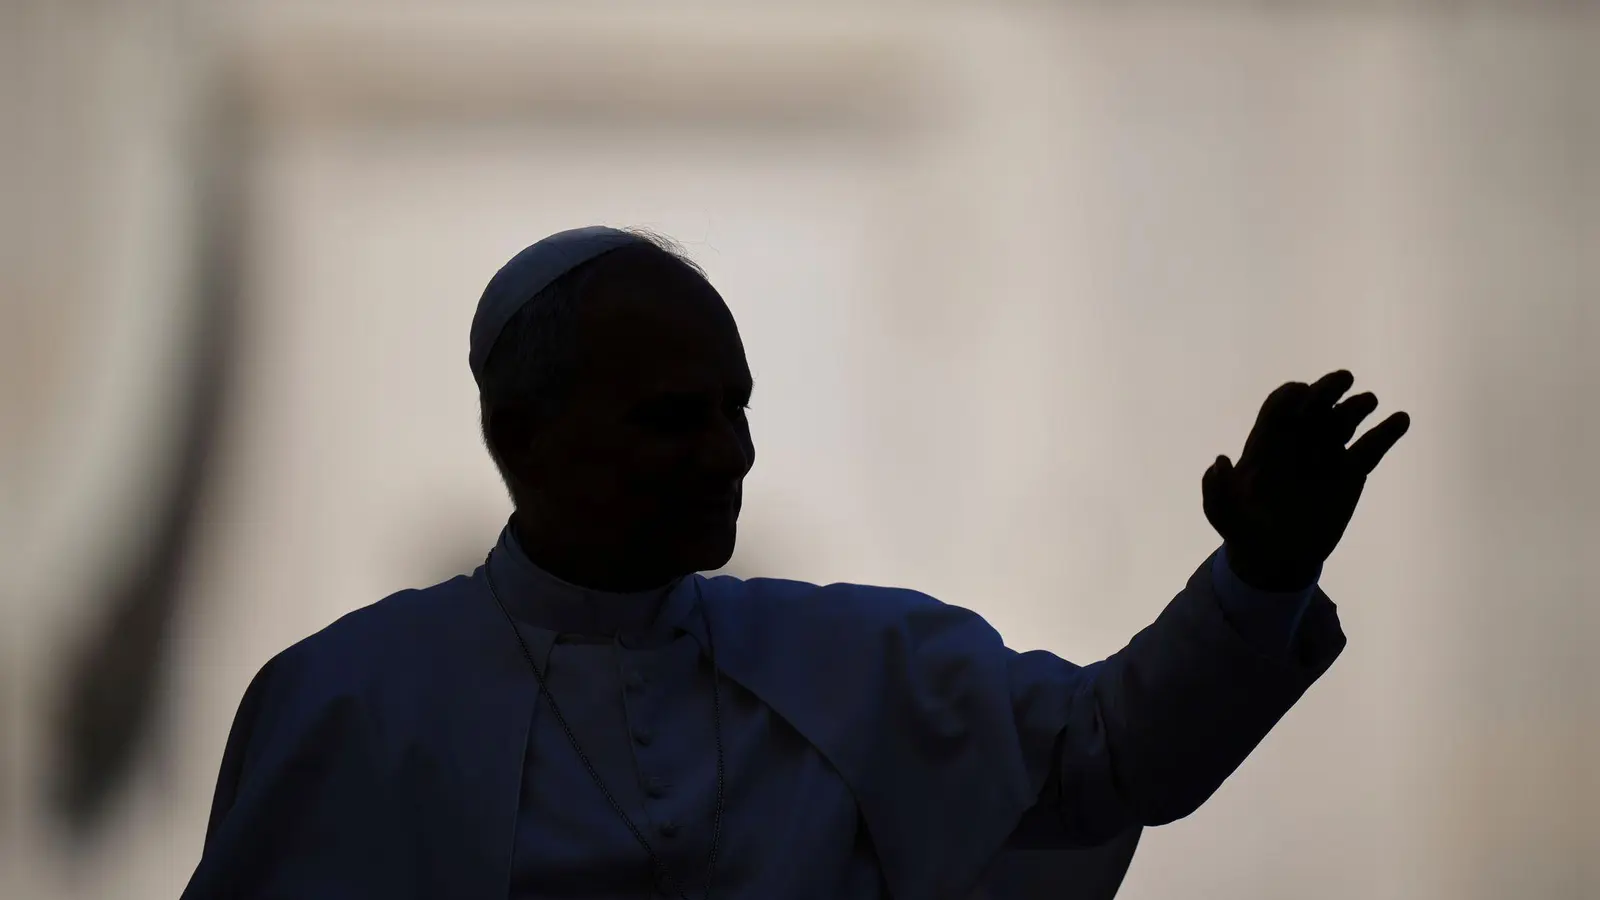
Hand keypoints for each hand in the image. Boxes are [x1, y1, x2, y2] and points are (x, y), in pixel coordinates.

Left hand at [1202, 370, 1409, 589]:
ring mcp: (1326, 454)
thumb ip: (1216, 490)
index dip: (1288, 397)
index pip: (1278, 408)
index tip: (1301, 395)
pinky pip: (1370, 449)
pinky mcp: (1350, 473)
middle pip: (1314, 405)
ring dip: (1356, 406)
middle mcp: (1298, 441)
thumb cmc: (1244, 529)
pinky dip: (1386, 433)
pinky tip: (1401, 419)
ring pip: (1343, 421)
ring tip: (1368, 401)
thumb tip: (1221, 460)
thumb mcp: (1222, 513)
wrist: (1276, 558)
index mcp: (1266, 443)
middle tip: (1343, 379)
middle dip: (1327, 388)